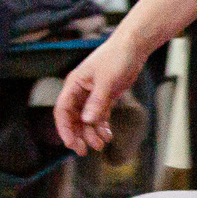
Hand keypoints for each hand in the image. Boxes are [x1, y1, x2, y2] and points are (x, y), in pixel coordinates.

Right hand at [54, 38, 146, 155]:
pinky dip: (102, 127)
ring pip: (87, 120)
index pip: (62, 110)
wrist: (134, 46)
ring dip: (91, 133)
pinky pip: (99, 116)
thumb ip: (97, 101)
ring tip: (101, 144)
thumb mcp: (107, 80)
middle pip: (73, 118)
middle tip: (84, 151)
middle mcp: (80, 91)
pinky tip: (108, 136)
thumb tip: (87, 121)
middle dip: (78, 135)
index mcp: (74, 84)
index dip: (64, 128)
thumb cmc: (117, 57)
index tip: (70, 144)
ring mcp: (92, 95)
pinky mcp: (105, 97)